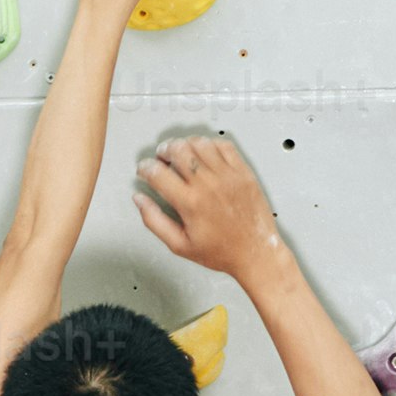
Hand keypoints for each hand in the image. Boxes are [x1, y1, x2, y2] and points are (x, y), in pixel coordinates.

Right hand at [133, 129, 281, 276]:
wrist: (255, 252)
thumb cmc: (221, 251)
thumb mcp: (179, 245)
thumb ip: (154, 220)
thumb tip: (140, 201)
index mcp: (190, 203)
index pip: (158, 173)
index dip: (145, 168)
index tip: (143, 170)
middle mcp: (209, 185)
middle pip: (179, 150)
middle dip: (164, 150)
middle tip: (161, 157)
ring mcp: (228, 176)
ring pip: (200, 143)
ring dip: (186, 144)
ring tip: (181, 152)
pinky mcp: (243, 172)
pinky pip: (224, 146)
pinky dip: (210, 143)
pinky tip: (205, 152)